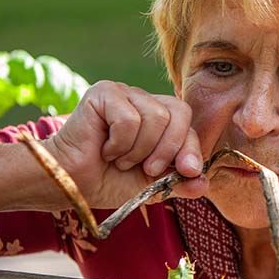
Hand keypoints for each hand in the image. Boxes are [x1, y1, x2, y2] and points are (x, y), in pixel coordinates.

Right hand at [43, 81, 207, 207]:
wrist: (74, 184)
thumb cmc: (109, 181)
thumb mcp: (154, 186)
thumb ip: (180, 183)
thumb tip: (204, 182)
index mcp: (160, 118)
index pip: (188, 123)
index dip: (191, 148)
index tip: (188, 171)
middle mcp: (144, 100)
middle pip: (179, 113)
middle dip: (168, 148)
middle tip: (147, 168)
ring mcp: (124, 93)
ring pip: (155, 117)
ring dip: (139, 150)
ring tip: (120, 159)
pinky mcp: (104, 92)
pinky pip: (129, 119)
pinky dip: (120, 144)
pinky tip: (105, 149)